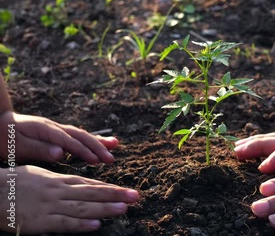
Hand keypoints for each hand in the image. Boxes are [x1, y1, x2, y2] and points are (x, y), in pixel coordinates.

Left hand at [0, 111, 117, 163]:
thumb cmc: (3, 137)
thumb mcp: (16, 146)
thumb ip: (39, 149)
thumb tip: (61, 154)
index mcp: (45, 130)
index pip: (69, 142)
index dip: (84, 151)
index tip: (98, 161)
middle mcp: (54, 127)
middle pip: (80, 136)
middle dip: (98, 147)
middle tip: (111, 158)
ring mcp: (56, 129)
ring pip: (81, 134)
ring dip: (98, 141)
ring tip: (115, 145)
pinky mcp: (56, 133)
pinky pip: (76, 136)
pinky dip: (90, 140)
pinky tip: (101, 143)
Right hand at [0, 166, 138, 233]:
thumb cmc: (14, 183)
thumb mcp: (39, 175)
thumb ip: (60, 179)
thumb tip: (77, 182)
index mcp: (58, 180)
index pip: (89, 183)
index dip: (108, 187)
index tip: (126, 190)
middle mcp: (58, 191)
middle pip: (91, 193)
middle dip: (115, 194)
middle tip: (135, 196)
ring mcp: (50, 206)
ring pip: (83, 207)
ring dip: (105, 208)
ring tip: (124, 208)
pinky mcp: (40, 222)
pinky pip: (64, 223)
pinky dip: (81, 224)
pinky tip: (96, 224)